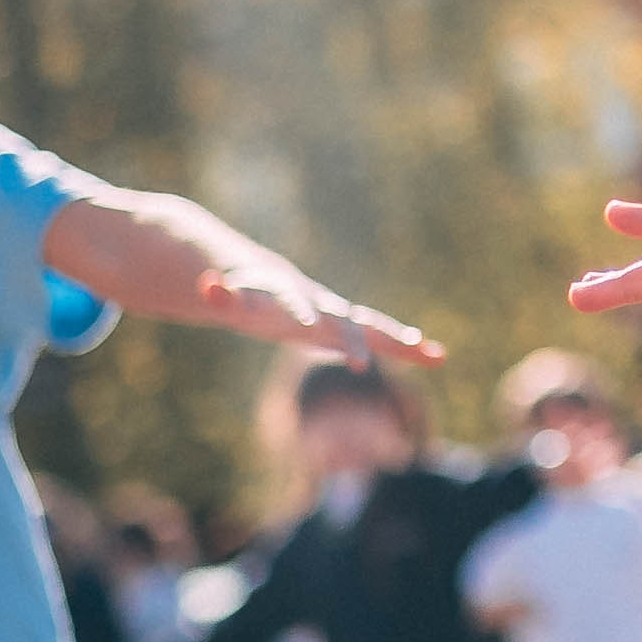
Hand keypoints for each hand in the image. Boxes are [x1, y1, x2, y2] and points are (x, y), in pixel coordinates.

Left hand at [196, 260, 442, 368]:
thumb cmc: (245, 290)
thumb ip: (221, 296)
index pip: (295, 303)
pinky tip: (436, 356)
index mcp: (290, 294)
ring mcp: (339, 316)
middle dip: (361, 340)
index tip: (308, 327)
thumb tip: (206, 286)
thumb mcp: (228, 294)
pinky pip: (380, 338)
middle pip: (347, 320)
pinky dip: (407, 346)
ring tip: (436, 355)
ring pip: (374, 328)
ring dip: (401, 342)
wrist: (268, 277)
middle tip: (367, 364)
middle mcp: (322, 304)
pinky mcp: (348, 328)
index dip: (300, 312)